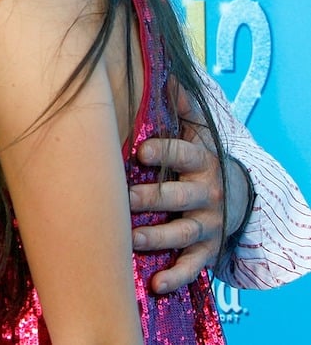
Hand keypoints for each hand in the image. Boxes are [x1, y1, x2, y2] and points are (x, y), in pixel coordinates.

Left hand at [129, 82, 241, 292]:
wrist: (234, 194)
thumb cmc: (198, 158)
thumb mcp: (196, 131)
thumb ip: (182, 106)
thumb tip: (167, 75)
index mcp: (199, 160)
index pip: (182, 154)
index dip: (163, 152)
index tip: (140, 150)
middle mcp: (206, 193)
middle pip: (177, 197)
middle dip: (150, 199)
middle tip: (124, 199)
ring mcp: (206, 223)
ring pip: (181, 232)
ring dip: (155, 238)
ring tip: (130, 241)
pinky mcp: (207, 249)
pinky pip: (192, 266)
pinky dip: (175, 276)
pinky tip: (155, 284)